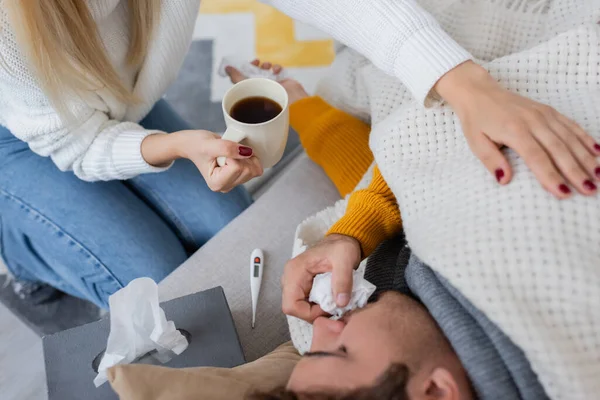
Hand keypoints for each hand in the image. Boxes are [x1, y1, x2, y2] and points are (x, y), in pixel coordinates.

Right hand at [141, 130, 262, 191]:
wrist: (193, 145)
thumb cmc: (197, 145)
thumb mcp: (209, 144)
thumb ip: (227, 148)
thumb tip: (247, 152)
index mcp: (217, 183)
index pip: (237, 167)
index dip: (232, 153)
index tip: (220, 151)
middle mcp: (226, 187)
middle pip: (249, 170)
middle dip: (240, 155)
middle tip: (224, 151)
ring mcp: (234, 183)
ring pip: (254, 169)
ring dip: (245, 156)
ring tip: (228, 153)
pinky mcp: (240, 177)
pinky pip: (256, 167)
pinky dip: (250, 157)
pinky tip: (236, 155)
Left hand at [225, 59, 308, 104]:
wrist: (286, 103)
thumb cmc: (266, 99)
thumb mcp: (247, 87)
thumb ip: (236, 77)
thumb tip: (226, 68)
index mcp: (252, 91)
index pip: (246, 77)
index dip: (246, 68)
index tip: (248, 63)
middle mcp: (262, 87)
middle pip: (256, 72)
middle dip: (256, 65)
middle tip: (257, 62)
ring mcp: (273, 85)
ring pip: (267, 70)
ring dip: (266, 65)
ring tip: (267, 66)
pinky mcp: (283, 82)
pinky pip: (279, 71)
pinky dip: (277, 68)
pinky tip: (277, 71)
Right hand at [281, 234, 361, 322]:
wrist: (341, 242)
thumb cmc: (341, 247)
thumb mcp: (345, 260)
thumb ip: (343, 280)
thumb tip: (340, 303)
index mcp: (295, 271)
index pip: (291, 305)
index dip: (309, 313)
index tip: (328, 307)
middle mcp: (290, 278)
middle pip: (293, 308)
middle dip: (314, 314)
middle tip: (333, 308)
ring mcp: (294, 283)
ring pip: (298, 308)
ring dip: (316, 311)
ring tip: (333, 304)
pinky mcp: (301, 286)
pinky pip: (304, 304)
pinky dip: (317, 307)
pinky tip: (330, 302)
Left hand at [435, 61, 599, 198]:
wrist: (479, 92)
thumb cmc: (476, 120)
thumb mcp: (475, 142)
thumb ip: (491, 161)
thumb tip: (504, 180)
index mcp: (514, 131)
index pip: (537, 158)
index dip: (551, 176)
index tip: (564, 193)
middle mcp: (533, 121)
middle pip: (559, 150)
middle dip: (576, 171)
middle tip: (590, 190)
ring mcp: (544, 115)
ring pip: (570, 138)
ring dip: (586, 158)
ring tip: (599, 176)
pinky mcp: (549, 111)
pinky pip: (571, 126)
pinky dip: (585, 138)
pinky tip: (597, 152)